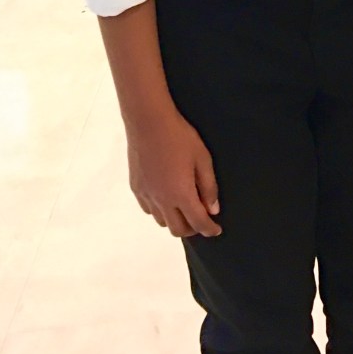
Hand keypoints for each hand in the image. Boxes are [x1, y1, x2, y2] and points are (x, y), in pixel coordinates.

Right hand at [126, 108, 221, 238]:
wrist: (148, 122)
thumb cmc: (180, 137)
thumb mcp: (202, 158)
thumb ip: (209, 186)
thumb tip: (213, 209)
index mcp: (180, 194)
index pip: (197, 222)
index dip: (209, 229)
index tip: (216, 230)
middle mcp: (161, 200)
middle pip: (177, 229)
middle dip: (193, 229)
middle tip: (203, 220)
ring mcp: (146, 196)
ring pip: (162, 222)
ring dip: (176, 221)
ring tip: (186, 209)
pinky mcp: (136, 188)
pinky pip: (149, 210)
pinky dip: (161, 212)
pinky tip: (167, 199)